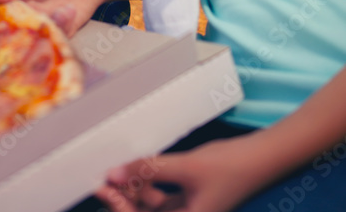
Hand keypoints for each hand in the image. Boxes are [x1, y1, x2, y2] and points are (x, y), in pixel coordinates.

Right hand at [0, 0, 114, 35]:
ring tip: (59, 9)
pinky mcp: (64, 31)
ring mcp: (46, 24)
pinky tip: (70, 9)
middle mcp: (28, 14)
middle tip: (31, 22)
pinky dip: (62, 29)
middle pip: (17, 32)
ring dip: (46, 28)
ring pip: (37, 38)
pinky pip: (58, 38)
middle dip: (20, 33)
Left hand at [95, 136, 267, 211]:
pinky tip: (139, 168)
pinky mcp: (191, 196)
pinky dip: (149, 183)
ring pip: (153, 206)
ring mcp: (189, 209)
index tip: (102, 187)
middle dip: (124, 199)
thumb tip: (115, 173)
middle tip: (104, 179)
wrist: (261, 156)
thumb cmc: (228, 166)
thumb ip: (149, 169)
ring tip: (119, 169)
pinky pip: (163, 195)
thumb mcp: (186, 167)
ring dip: (135, 190)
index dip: (120, 208)